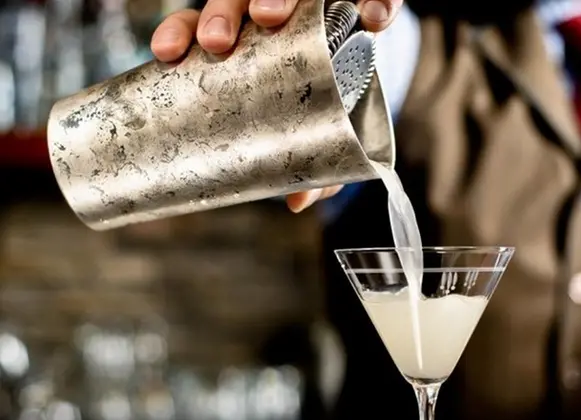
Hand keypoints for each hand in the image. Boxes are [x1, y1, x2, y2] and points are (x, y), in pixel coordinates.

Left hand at [150, 0, 401, 212]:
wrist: (366, 54)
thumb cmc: (319, 90)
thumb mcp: (304, 120)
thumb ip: (300, 156)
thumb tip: (296, 202)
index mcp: (243, 34)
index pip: (199, 21)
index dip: (179, 32)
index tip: (166, 55)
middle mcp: (273, 6)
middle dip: (221, 14)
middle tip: (217, 42)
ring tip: (270, 16)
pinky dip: (376, 1)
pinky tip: (372, 22)